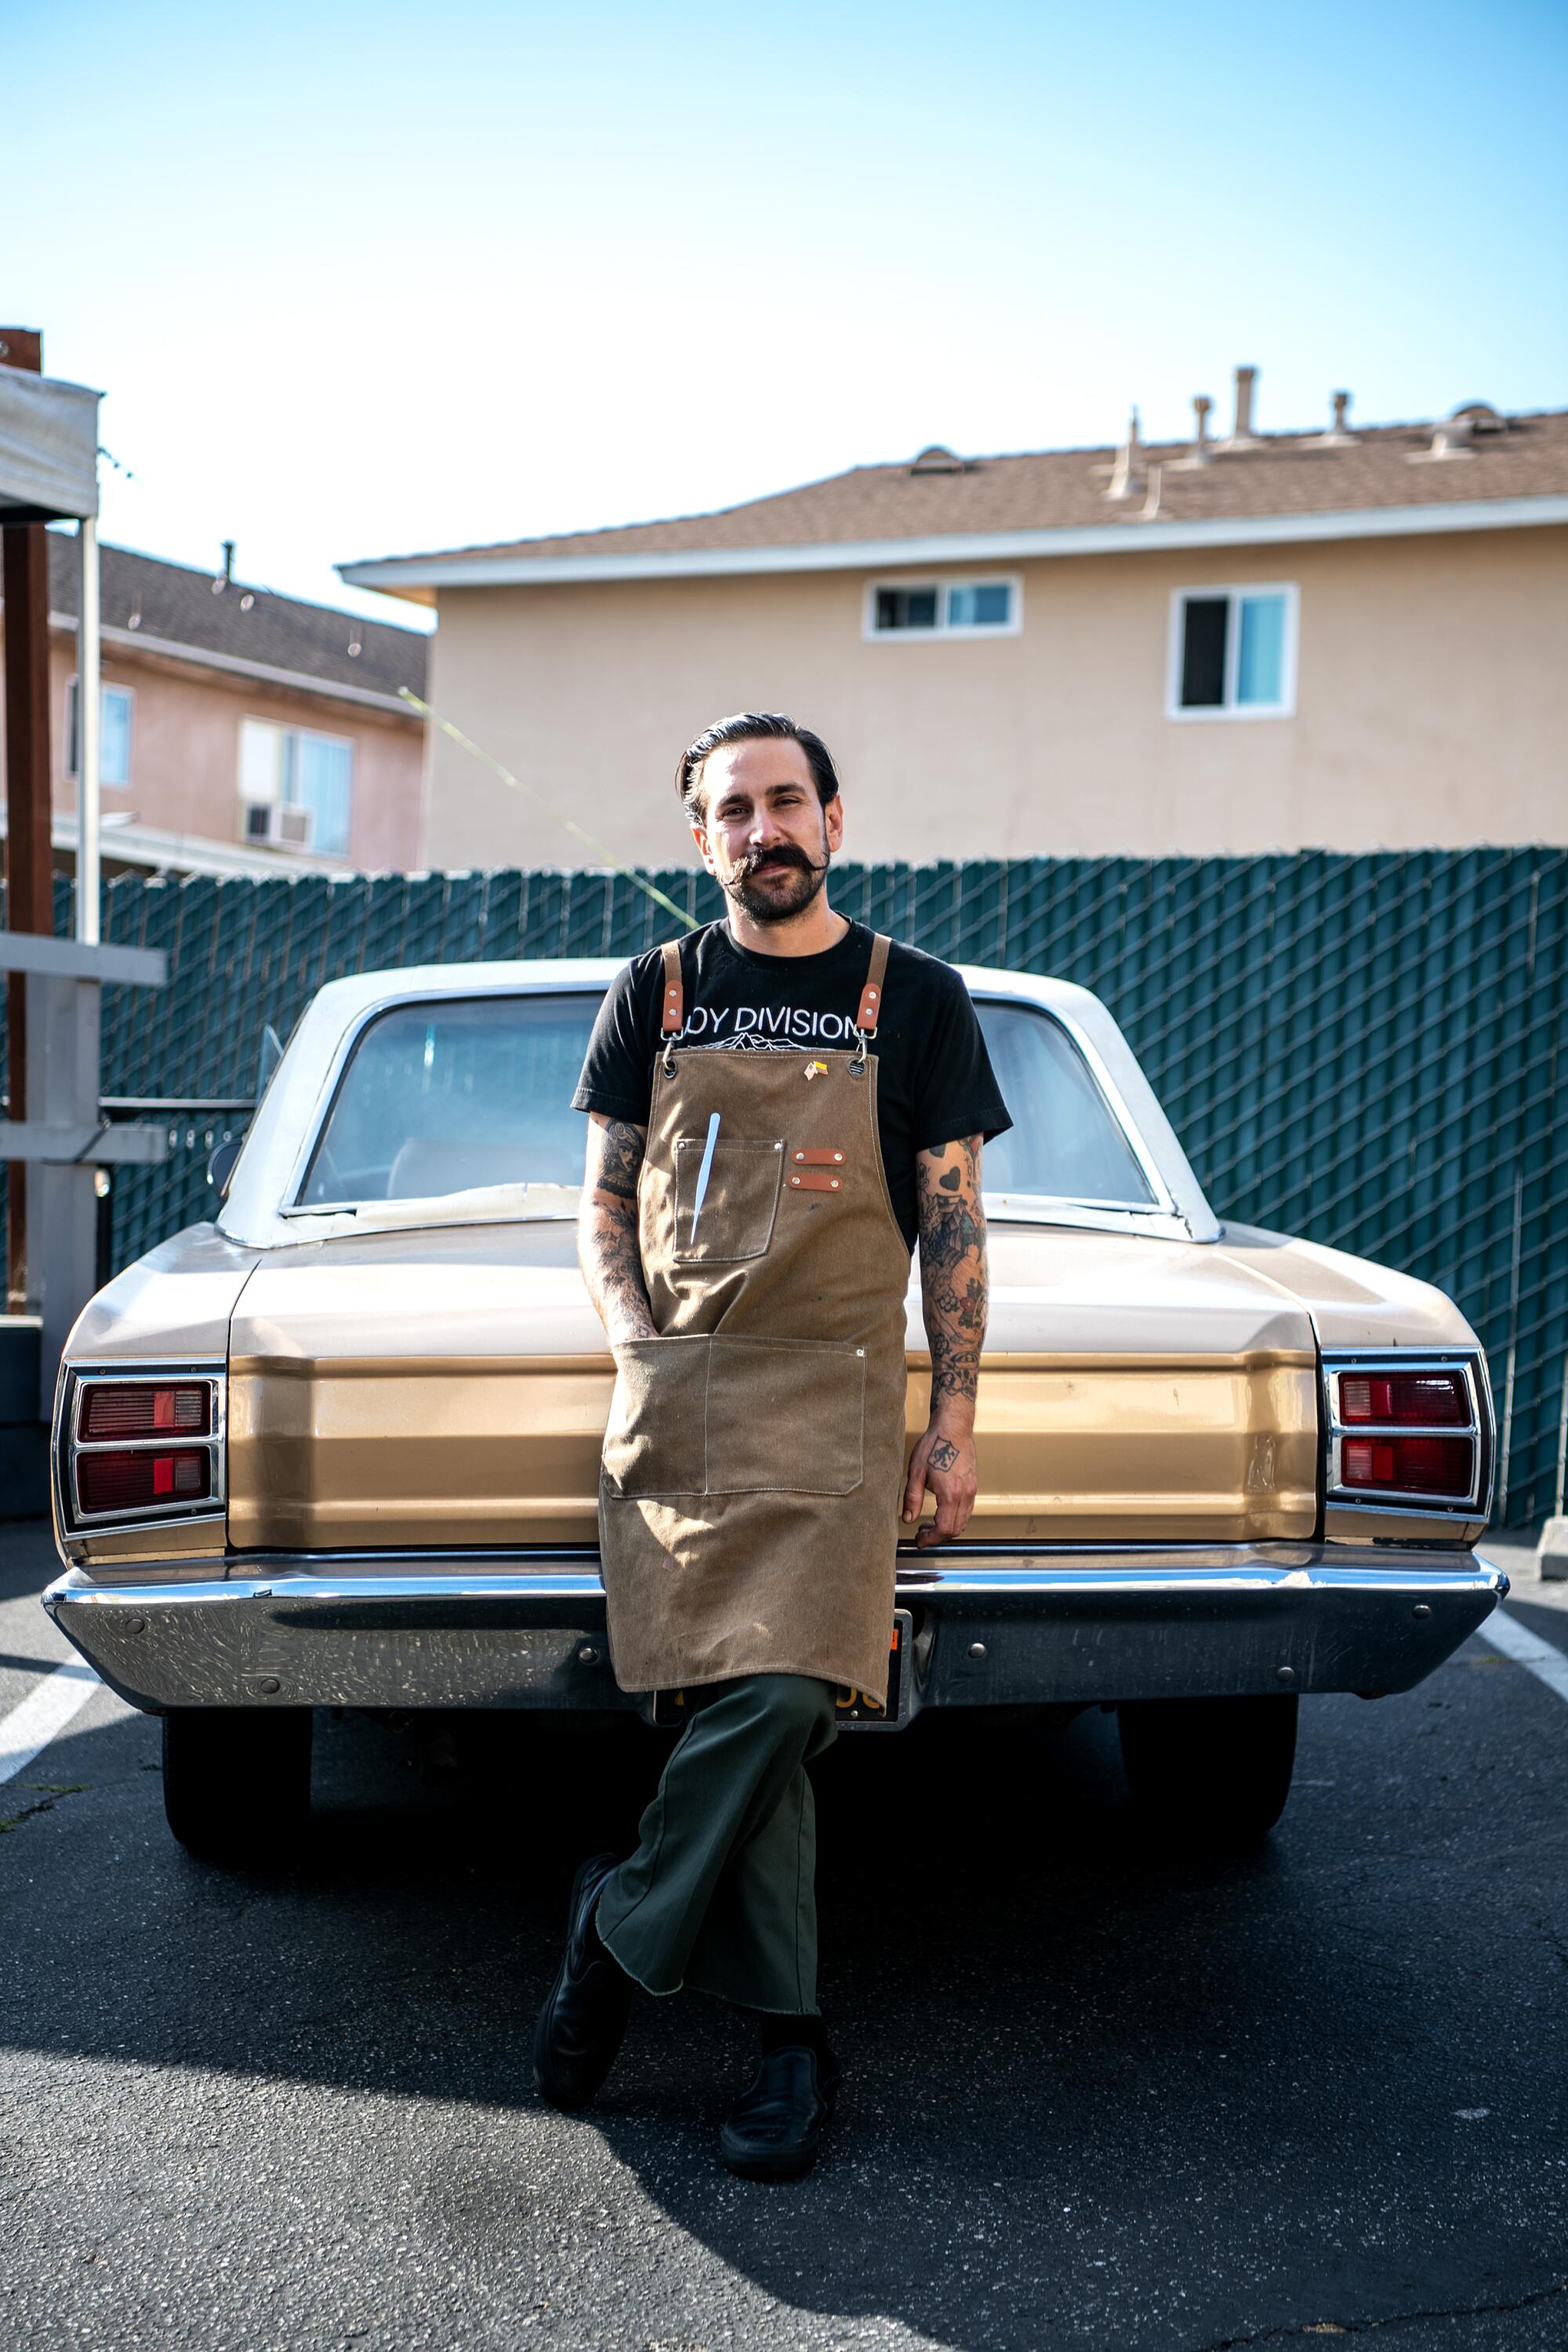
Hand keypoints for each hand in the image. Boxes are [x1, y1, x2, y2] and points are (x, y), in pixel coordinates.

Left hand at [902, 1419, 977, 1547]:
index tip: (920, 1541)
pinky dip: (955, 1517)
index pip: (944, 1528)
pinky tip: (941, 1511)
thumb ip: (912, 1498)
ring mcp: (972, 1490)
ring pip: (964, 1521)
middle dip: (938, 1536)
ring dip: (948, 1528)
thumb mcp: (916, 1471)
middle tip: (921, 1532)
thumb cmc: (934, 1444)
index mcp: (950, 1494)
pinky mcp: (973, 1485)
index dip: (931, 1539)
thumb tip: (907, 1519)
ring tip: (930, 1523)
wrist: (953, 1427)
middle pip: (956, 1529)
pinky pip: (967, 1510)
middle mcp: (965, 1494)